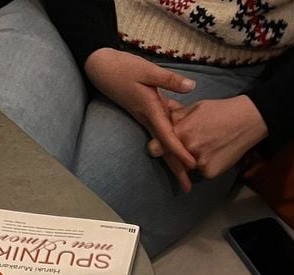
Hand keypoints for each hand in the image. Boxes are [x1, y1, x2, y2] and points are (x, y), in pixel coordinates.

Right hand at [84, 48, 196, 190]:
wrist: (101, 68)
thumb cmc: (122, 67)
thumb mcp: (147, 70)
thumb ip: (169, 80)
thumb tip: (191, 87)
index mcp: (151, 111)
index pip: (167, 137)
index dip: (180, 152)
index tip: (192, 166)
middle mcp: (148, 120)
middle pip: (164, 149)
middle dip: (176, 169)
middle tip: (187, 188)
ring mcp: (146, 118)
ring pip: (162, 145)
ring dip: (173, 160)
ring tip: (185, 175)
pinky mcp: (146, 113)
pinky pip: (160, 133)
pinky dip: (170, 144)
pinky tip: (179, 150)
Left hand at [157, 94, 267, 179]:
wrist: (247, 120)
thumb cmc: (220, 111)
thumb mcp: (195, 108)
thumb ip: (175, 116)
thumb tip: (159, 114)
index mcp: (180, 131)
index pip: (155, 148)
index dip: (157, 147)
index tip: (158, 147)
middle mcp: (187, 149)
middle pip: (171, 160)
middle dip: (174, 156)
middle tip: (188, 148)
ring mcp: (198, 163)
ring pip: (186, 168)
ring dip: (190, 161)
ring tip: (206, 147)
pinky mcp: (209, 172)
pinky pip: (200, 173)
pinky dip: (205, 165)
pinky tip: (214, 153)